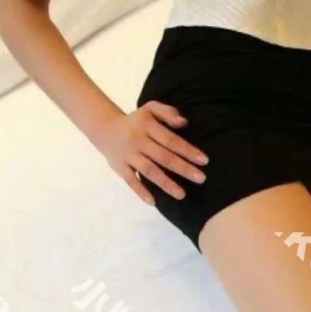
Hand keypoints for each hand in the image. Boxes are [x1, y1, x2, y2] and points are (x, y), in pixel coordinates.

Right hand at [94, 101, 208, 204]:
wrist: (106, 128)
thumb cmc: (136, 121)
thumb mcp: (150, 109)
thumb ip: (167, 112)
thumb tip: (184, 123)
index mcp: (147, 125)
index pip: (170, 140)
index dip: (187, 150)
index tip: (204, 161)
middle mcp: (138, 140)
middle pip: (163, 156)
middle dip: (183, 168)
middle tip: (201, 179)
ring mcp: (128, 155)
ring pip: (149, 170)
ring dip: (166, 183)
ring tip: (182, 194)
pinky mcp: (120, 167)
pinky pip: (131, 181)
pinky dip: (141, 191)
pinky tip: (154, 202)